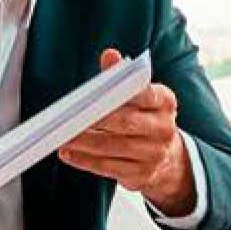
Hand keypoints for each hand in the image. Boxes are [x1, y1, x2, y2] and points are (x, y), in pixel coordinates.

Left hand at [57, 47, 192, 213]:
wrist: (168, 157)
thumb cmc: (145, 117)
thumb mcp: (140, 94)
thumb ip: (121, 75)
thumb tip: (110, 55)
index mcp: (165, 102)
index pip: (144, 94)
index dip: (119, 93)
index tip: (94, 94)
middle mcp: (164, 128)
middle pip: (125, 123)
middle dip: (95, 120)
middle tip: (69, 117)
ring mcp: (154, 154)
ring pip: (113, 147)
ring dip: (84, 142)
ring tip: (62, 136)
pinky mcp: (141, 175)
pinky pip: (108, 167)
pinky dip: (85, 160)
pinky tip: (69, 153)